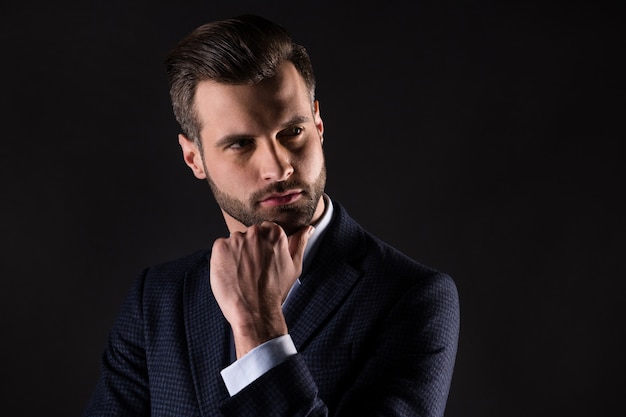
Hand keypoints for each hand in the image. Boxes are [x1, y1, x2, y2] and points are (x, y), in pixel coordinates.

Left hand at [209, 222, 313, 357]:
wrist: (255, 311)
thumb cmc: (275, 291)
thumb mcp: (294, 266)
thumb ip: (300, 243)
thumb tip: (308, 228)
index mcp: (275, 233)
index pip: (265, 231)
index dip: (263, 248)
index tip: (263, 261)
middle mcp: (255, 232)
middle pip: (249, 235)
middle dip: (250, 249)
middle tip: (253, 271)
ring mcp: (236, 239)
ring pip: (234, 242)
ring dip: (236, 254)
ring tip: (242, 274)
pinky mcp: (220, 248)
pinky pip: (220, 248)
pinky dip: (223, 259)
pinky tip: (231, 274)